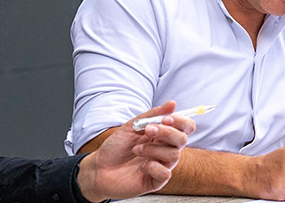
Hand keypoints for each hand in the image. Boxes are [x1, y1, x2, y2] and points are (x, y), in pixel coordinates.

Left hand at [77, 101, 196, 201]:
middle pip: (182, 139)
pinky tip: (141, 167)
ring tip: (136, 150)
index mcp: (162, 135)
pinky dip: (153, 167)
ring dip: (153, 149)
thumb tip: (172, 104)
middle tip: (148, 130)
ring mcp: (162, 165)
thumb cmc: (115, 148)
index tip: (166, 119)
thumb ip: (152, 115)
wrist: (99, 168)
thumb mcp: (131, 127)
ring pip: (174, 155)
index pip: (185, 127)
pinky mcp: (156, 181)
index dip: (180, 122)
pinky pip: (165, 173)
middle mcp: (165, 150)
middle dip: (167, 132)